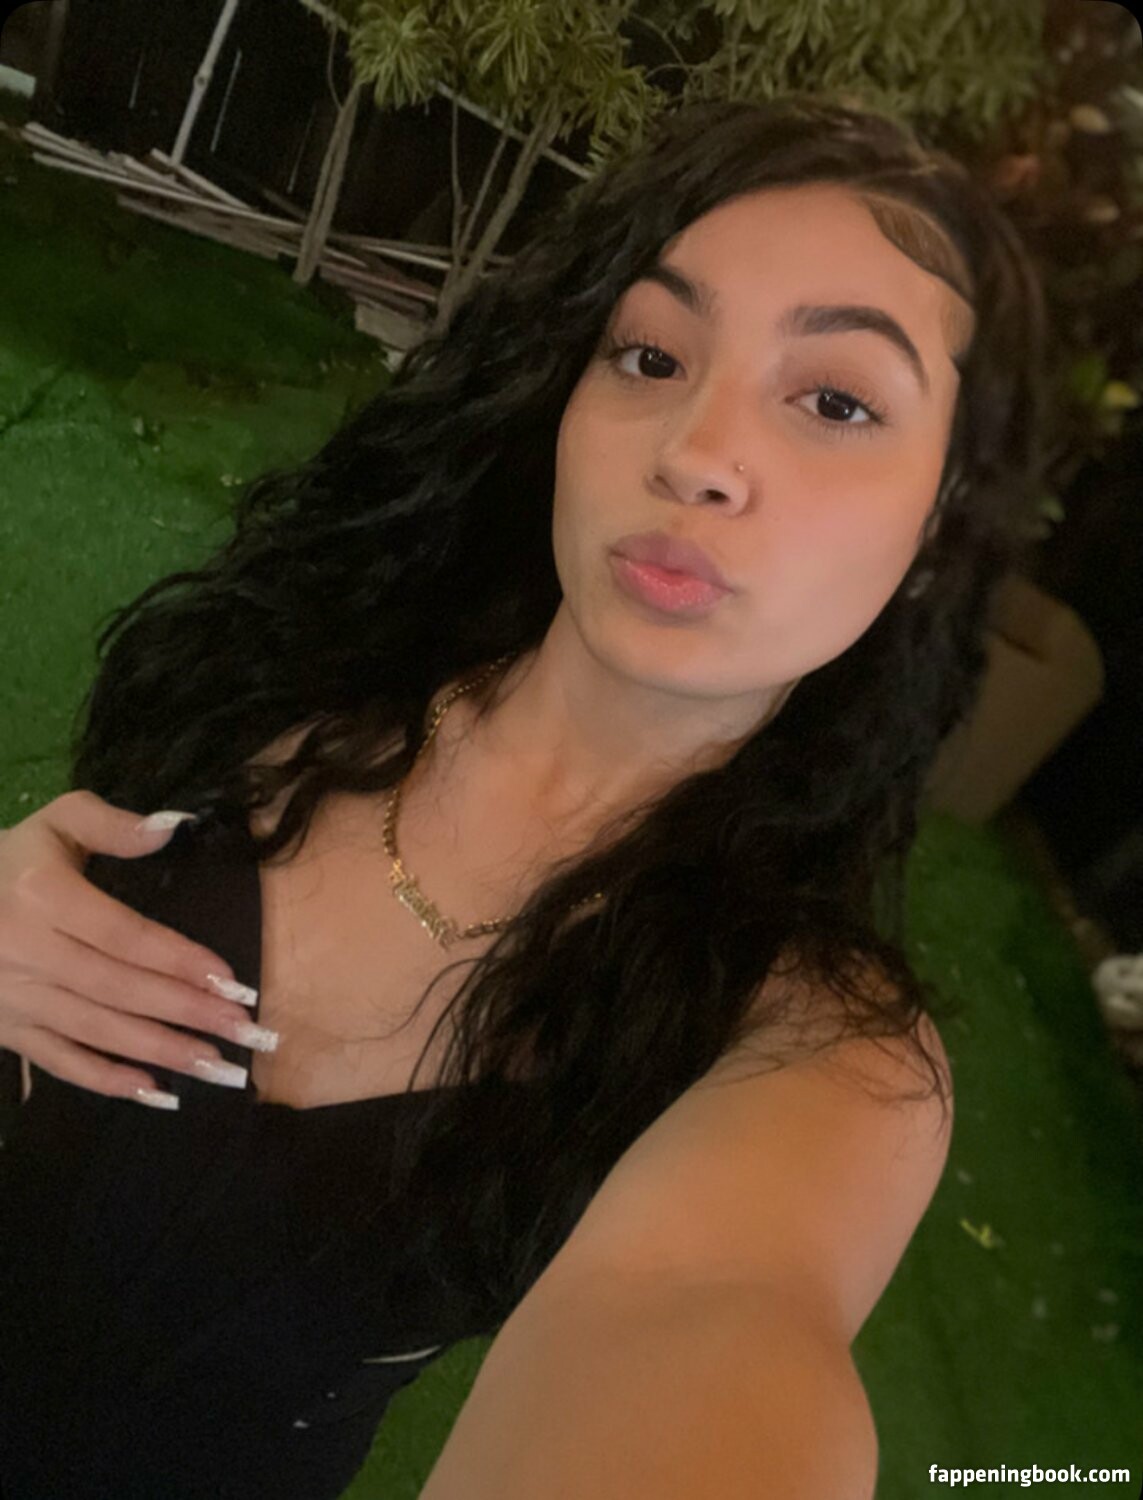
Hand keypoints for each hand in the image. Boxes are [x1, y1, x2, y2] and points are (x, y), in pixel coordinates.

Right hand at [0, 791, 262, 1106]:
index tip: (233, 981)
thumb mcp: (56, 822)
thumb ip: (111, 823)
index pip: (124, 935)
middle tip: (247, 1033)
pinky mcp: (4, 1030)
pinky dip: (108, 1082)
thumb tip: (173, 827)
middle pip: (119, 988)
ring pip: (96, 1031)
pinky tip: (158, 1094)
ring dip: (162, 1053)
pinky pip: (60, 1062)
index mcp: (43, 896)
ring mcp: (12, 997)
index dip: (180, 960)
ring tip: (220, 1068)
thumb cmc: (11, 860)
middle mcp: (25, 951)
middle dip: (188, 1013)